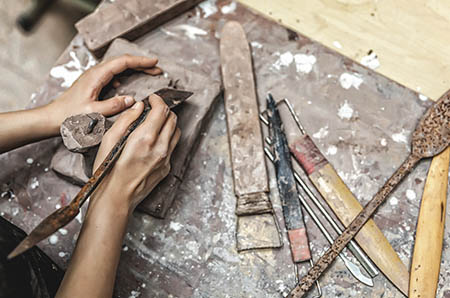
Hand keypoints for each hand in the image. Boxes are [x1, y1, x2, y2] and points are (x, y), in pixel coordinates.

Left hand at [45, 54, 161, 134]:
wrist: (51, 118)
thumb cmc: (68, 116)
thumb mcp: (93, 113)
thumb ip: (114, 105)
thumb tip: (131, 100)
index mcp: (96, 76)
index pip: (122, 62)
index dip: (140, 61)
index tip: (154, 62)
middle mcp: (95, 73)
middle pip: (122, 62)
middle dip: (141, 64)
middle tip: (157, 69)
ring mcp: (94, 78)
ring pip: (119, 68)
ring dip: (135, 70)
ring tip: (149, 74)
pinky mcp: (94, 84)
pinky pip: (113, 76)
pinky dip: (126, 77)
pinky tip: (130, 85)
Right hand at [91, 94, 179, 212]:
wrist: (115, 198)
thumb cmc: (107, 171)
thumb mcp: (109, 140)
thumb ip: (126, 119)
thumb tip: (139, 106)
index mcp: (145, 138)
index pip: (161, 110)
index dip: (158, 100)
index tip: (152, 98)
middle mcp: (160, 148)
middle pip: (172, 119)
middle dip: (164, 110)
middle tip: (154, 108)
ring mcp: (165, 159)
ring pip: (176, 132)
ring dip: (168, 123)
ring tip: (156, 122)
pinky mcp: (166, 168)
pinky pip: (172, 147)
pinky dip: (167, 138)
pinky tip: (155, 140)